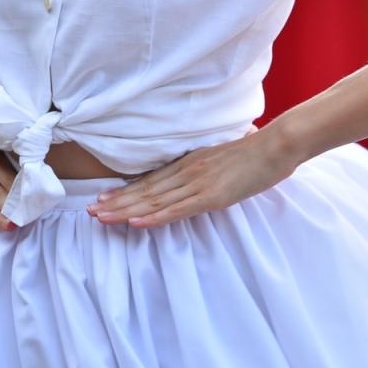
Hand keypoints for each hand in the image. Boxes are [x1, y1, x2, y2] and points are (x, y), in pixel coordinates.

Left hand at [89, 128, 298, 228]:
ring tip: (102, 218)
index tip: (103, 198)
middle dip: (117, 202)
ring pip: (154, 201)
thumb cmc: (257, 152)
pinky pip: (177, 209)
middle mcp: (188, 171)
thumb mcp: (224, 158)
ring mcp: (198, 183)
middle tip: (91, 212)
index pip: (151, 180)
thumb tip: (204, 174)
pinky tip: (136, 222)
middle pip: (145, 190)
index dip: (125, 191)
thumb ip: (209, 168)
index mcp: (190, 163)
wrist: (277, 144)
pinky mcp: (211, 196)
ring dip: (126, 210)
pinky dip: (154, 217)